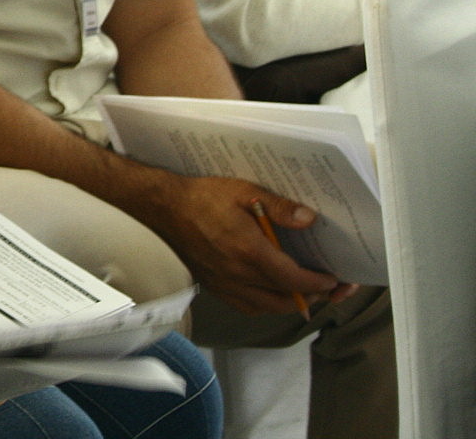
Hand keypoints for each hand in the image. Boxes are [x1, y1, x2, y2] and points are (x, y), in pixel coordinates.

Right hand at [138, 175, 343, 314]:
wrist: (164, 207)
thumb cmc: (202, 197)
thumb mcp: (244, 191)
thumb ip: (279, 207)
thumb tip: (309, 219)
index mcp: (250, 252)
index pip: (296, 281)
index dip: (320, 284)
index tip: (334, 279)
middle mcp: (239, 274)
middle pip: (287, 301)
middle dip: (313, 297)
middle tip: (327, 287)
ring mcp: (225, 284)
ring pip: (268, 307)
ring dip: (291, 303)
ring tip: (304, 291)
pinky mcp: (214, 286)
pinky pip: (248, 306)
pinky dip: (267, 304)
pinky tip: (271, 292)